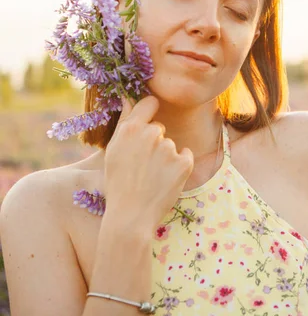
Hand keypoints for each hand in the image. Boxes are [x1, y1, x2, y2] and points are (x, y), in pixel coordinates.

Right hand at [103, 95, 193, 230]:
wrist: (130, 217)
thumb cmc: (117, 184)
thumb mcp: (113, 151)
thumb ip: (124, 122)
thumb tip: (127, 98)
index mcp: (131, 128)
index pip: (149, 103)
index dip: (149, 111)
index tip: (148, 122)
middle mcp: (151, 134)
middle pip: (159, 128)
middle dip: (154, 142)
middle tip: (142, 166)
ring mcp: (169, 148)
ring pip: (171, 144)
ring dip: (165, 157)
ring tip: (151, 177)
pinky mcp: (184, 163)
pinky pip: (185, 156)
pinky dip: (179, 167)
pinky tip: (165, 181)